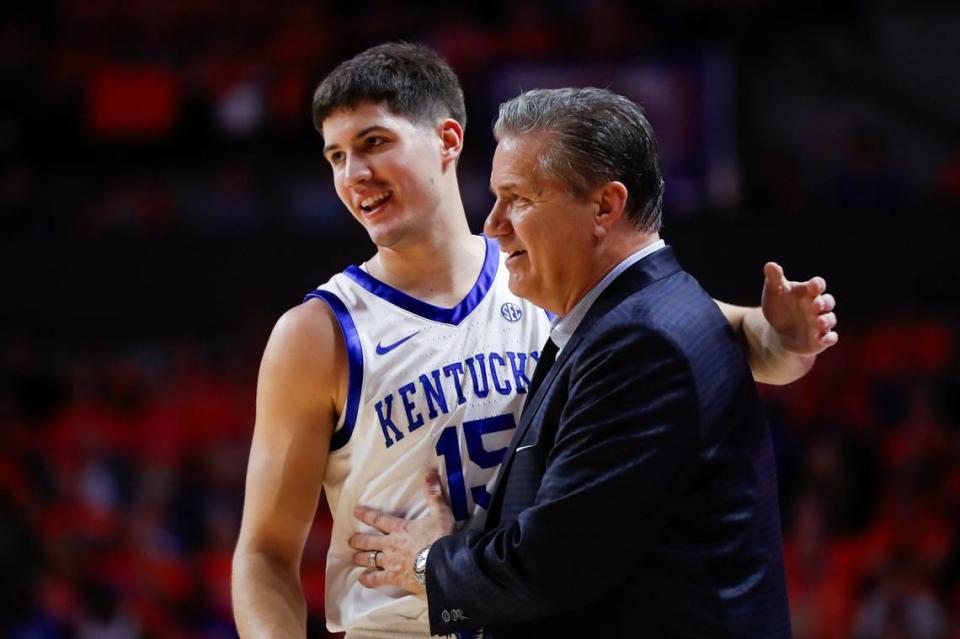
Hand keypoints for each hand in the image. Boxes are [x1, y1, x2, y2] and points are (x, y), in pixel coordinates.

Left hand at [349, 469, 454, 593]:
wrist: (442, 564)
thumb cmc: (441, 538)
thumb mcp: (440, 513)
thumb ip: (434, 495)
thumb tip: (430, 474)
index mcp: (400, 528)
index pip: (379, 519)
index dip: (366, 515)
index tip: (356, 512)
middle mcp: (391, 544)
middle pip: (369, 541)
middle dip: (358, 540)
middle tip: (350, 541)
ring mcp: (391, 562)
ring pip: (370, 559)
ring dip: (361, 558)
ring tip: (354, 558)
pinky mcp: (394, 578)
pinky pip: (377, 580)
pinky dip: (368, 580)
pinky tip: (362, 580)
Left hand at [761, 262, 837, 354]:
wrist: (778, 331)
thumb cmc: (780, 307)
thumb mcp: (774, 292)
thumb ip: (774, 279)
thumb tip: (770, 265)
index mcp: (808, 292)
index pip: (818, 285)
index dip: (817, 285)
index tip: (813, 286)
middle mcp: (818, 307)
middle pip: (828, 301)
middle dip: (825, 303)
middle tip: (817, 305)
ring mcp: (820, 323)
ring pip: (830, 319)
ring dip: (827, 320)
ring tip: (820, 322)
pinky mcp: (820, 338)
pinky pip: (830, 338)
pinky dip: (829, 338)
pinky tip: (822, 339)